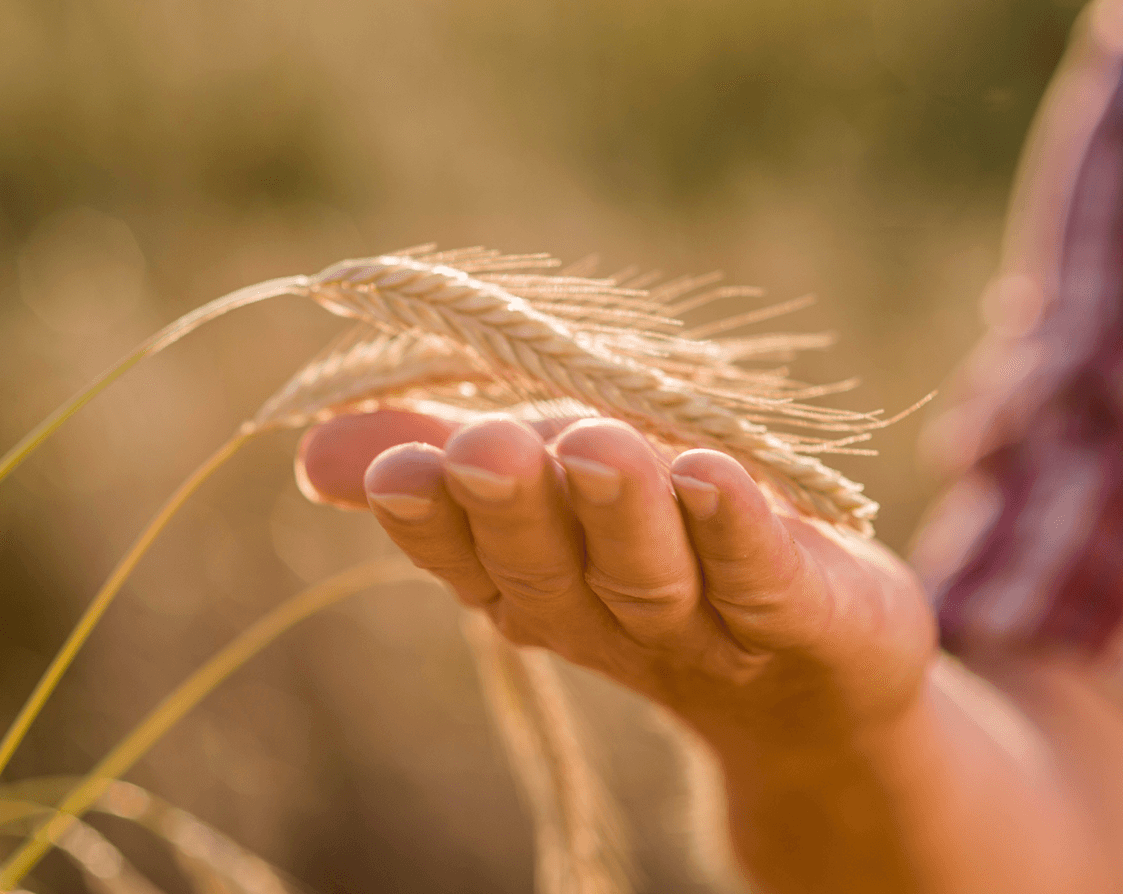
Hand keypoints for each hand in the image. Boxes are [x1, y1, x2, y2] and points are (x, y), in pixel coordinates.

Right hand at [297, 409, 934, 759]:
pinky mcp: (803, 611)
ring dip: (619, 511)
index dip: (428, 519)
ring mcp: (705, 623)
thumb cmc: (660, 554)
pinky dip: (736, 529)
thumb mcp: (550, 507)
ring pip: (650, 574)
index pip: (467, 558)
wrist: (811, 677)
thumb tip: (311, 448)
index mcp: (535, 586)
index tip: (394, 468)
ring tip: (593, 444)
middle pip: (550, 571)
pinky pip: (763, 575)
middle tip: (483, 450)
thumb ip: (445, 464)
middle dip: (514, 509)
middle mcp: (605, 615)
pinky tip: (714, 473)